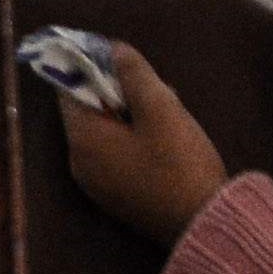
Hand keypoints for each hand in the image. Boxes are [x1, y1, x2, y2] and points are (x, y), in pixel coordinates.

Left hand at [59, 37, 231, 244]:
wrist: (204, 224)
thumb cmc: (179, 164)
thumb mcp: (161, 110)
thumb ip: (135, 74)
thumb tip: (114, 49)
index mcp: (83, 140)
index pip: (68, 89)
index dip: (90, 67)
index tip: (120, 57)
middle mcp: (79, 163)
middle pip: (87, 112)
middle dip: (117, 92)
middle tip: (155, 86)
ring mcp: (96, 185)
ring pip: (104, 133)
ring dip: (129, 115)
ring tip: (168, 109)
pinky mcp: (116, 198)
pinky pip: (114, 155)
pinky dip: (131, 139)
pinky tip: (165, 138)